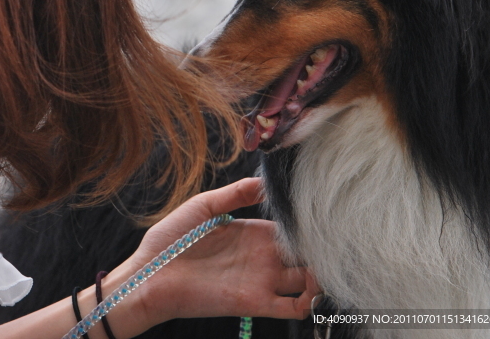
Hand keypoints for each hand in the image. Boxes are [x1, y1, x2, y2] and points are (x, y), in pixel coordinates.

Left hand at [121, 177, 318, 327]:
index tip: (324, 213)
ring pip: (308, 283)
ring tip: (333, 264)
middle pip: (305, 256)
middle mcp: (261, 258)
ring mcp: (261, 281)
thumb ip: (235, 194)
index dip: (307, 224)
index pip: (290, 229)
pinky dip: (312, 303)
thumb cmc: (170, 240)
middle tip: (339, 241)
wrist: (150, 275)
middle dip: (323, 251)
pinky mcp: (255, 303)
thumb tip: (266, 180)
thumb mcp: (203, 206)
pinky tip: (315, 290)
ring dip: (324, 277)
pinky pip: (294, 309)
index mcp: (251, 233)